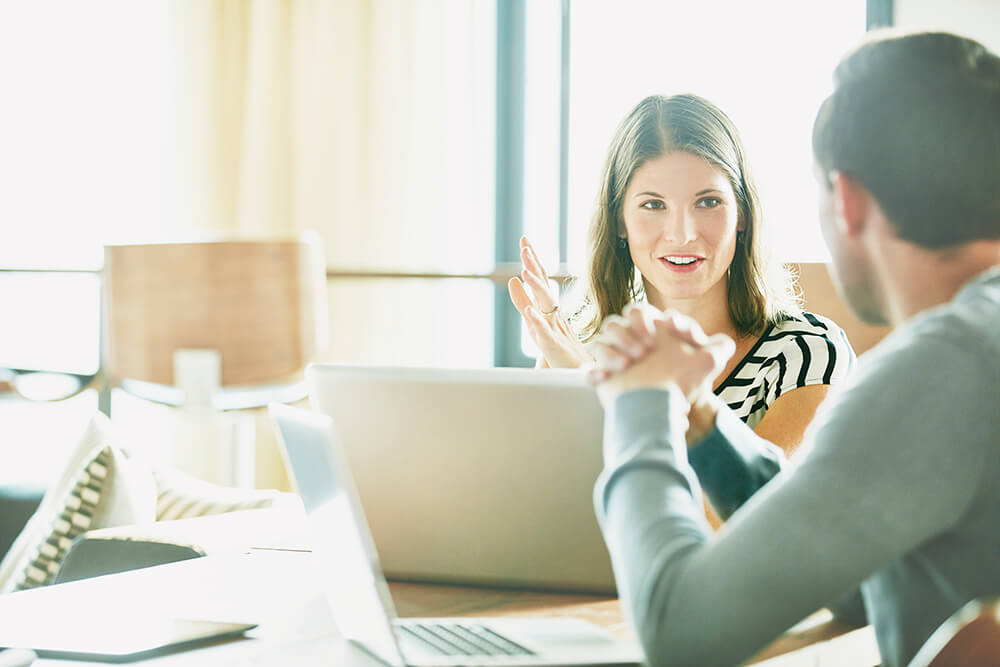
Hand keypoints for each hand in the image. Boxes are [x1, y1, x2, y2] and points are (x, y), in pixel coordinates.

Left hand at [508, 235, 590, 368]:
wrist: (586, 379)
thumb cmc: (564, 354)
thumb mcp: (540, 326)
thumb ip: (526, 303)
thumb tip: (512, 280)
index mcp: (550, 311)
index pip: (541, 282)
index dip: (533, 262)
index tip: (525, 241)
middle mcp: (554, 318)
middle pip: (543, 287)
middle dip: (534, 266)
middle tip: (525, 245)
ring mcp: (556, 333)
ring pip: (545, 307)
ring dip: (536, 290)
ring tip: (524, 273)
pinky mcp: (556, 351)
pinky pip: (545, 336)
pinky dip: (538, 324)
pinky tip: (529, 313)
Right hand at [586, 303, 734, 406]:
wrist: (670, 411)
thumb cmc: (687, 382)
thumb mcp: (711, 361)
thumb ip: (720, 345)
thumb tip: (714, 338)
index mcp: (648, 332)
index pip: (639, 312)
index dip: (647, 318)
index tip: (666, 328)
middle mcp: (628, 344)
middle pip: (614, 323)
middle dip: (628, 333)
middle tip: (644, 351)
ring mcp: (614, 362)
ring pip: (598, 343)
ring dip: (612, 351)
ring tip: (627, 365)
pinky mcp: (604, 381)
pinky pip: (589, 371)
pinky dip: (594, 373)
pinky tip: (605, 379)